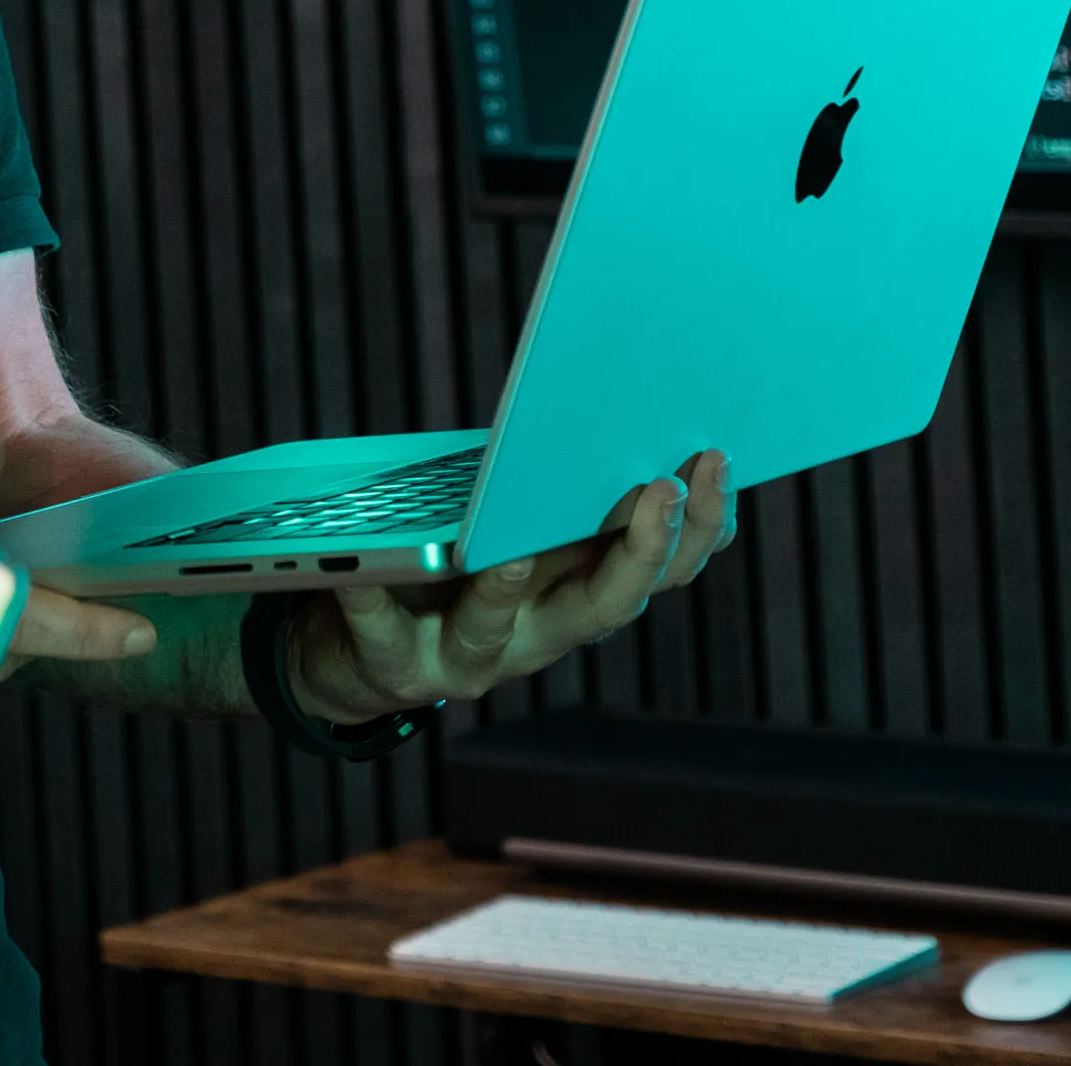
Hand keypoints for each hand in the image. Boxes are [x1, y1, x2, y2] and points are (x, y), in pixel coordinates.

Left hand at [286, 451, 734, 724]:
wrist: (353, 650)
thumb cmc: (443, 564)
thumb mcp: (509, 522)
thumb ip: (549, 488)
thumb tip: (592, 405)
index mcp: (574, 589)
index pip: (659, 570)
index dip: (697, 527)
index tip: (717, 460)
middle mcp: (536, 632)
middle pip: (607, 606)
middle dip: (643, 551)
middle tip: (664, 488)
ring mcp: (467, 657)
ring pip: (498, 634)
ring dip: (505, 592)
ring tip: (512, 554)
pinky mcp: (394, 666)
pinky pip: (382, 633)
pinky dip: (371, 599)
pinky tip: (362, 570)